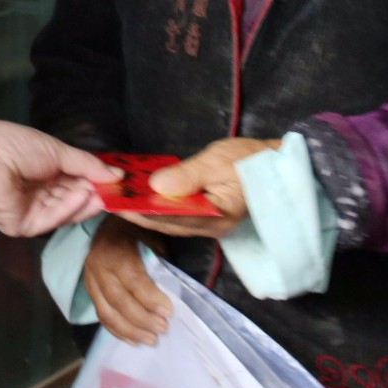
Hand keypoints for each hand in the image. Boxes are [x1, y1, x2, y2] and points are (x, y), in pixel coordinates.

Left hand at [0, 117, 121, 236]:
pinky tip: (80, 195)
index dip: (97, 185)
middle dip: (94, 196)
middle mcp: (40, 196)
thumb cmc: (16, 145)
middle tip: (117, 192)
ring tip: (98, 190)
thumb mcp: (57, 151)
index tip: (120, 184)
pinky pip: (50, 219)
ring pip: (65, 212)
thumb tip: (118, 174)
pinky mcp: (22, 225)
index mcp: (46, 176)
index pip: (76, 185)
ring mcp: (31, 213)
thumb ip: (87, 165)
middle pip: (73, 201)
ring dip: (83, 201)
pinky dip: (67, 208)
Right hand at [84, 216, 171, 344]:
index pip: (133, 279)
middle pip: (119, 300)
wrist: (101, 224)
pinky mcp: (89, 291)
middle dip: (143, 319)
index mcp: (114, 250)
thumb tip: (172, 287)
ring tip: (151, 340)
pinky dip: (117, 331)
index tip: (169, 311)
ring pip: (107, 313)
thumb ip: (158, 259)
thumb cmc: (130, 230)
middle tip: (163, 329)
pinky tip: (133, 340)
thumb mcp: (147, 235)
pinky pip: (101, 316)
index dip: (151, 298)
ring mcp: (91, 281)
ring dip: (130, 331)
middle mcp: (99, 267)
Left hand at [115, 136, 280, 238]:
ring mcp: (211, 223)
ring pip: (171, 220)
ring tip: (118, 198)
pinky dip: (158, 206)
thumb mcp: (218, 161)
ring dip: (145, 210)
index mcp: (216, 216)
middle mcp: (211, 226)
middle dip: (136, 212)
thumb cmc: (252, 160)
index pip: (170, 217)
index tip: (115, 203)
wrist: (280, 164)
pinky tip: (141, 195)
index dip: (141, 211)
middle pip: (167, 223)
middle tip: (107, 201)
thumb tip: (156, 186)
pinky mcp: (209, 215)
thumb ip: (187, 175)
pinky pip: (179, 215)